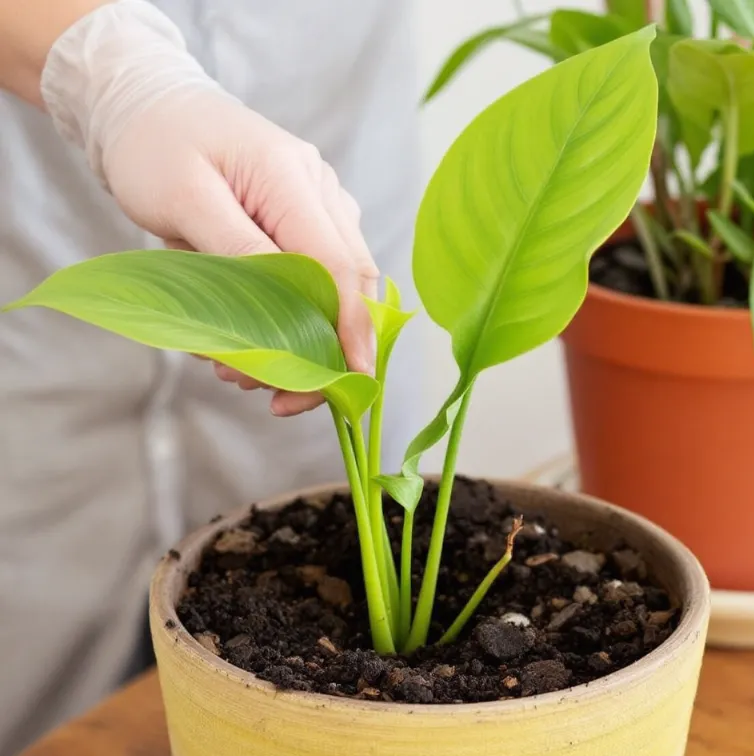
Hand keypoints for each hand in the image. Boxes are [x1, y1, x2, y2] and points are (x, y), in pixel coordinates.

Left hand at [41, 0, 376, 415]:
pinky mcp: (303, 223)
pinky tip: (242, 336)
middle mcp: (321, 193)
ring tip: (236, 367)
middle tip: (273, 395)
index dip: (351, 328)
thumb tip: (288, 307)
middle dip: (322, 348)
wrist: (146, 108)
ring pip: (333, 290)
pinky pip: (311, 281)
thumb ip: (239, 250)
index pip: (340, 267)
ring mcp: (318, 208)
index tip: (351, 381)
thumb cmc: (156, 146)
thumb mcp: (185, 198)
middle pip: (350, 286)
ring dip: (297, 340)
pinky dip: (285, 319)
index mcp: (294, 179)